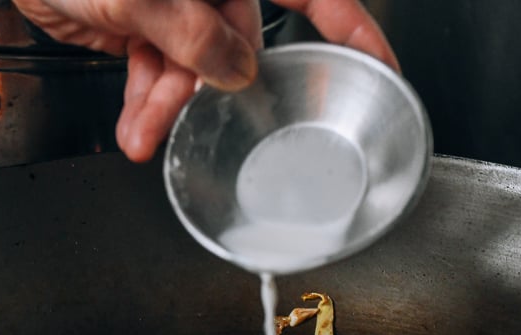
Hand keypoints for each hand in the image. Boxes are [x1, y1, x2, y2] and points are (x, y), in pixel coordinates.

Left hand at [10, 0, 397, 161]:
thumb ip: (192, 32)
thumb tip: (236, 70)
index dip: (352, 26)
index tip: (383, 63)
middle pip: (241, 42)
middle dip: (209, 90)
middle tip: (184, 120)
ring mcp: (180, 4)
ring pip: (196, 67)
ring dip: (169, 107)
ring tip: (143, 135)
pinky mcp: (148, 26)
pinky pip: (162, 72)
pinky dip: (148, 103)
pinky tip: (138, 128)